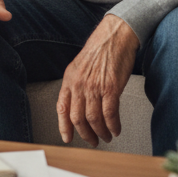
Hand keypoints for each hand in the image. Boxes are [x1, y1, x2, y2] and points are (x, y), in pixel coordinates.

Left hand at [56, 16, 139, 147]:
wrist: (115, 35)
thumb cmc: (100, 49)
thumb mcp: (80, 66)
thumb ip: (77, 85)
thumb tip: (78, 104)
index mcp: (69, 79)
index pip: (62, 108)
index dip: (64, 126)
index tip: (67, 138)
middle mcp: (79, 84)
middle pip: (77, 118)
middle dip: (85, 134)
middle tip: (92, 141)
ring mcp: (95, 87)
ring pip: (94, 119)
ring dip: (100, 132)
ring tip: (106, 137)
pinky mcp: (111, 88)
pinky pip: (110, 114)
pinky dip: (113, 125)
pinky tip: (116, 129)